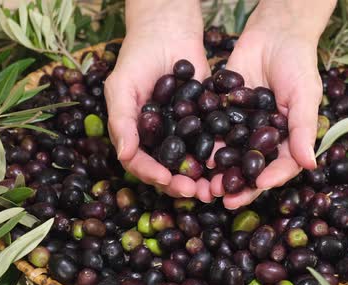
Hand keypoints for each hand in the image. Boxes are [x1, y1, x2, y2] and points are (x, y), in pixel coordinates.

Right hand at [105, 1, 212, 201]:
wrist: (169, 30)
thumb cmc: (138, 57)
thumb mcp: (122, 86)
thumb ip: (121, 120)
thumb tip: (123, 155)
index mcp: (135, 135)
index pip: (140, 163)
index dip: (152, 174)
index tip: (166, 179)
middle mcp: (159, 139)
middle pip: (167, 170)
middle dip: (179, 184)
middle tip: (195, 191)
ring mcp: (183, 133)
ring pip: (191, 163)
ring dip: (201, 178)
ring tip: (213, 188)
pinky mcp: (205, 123)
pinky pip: (210, 144)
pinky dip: (217, 157)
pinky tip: (226, 165)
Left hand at [210, 0, 335, 208]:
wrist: (273, 33)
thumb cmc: (298, 64)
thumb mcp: (305, 95)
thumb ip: (304, 129)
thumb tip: (310, 165)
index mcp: (287, 140)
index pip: (279, 168)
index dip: (268, 181)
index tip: (256, 188)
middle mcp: (262, 139)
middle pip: (250, 168)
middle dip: (237, 184)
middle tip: (222, 198)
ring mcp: (240, 128)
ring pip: (228, 156)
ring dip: (216, 172)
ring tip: (203, 184)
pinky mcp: (221, 113)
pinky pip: (211, 132)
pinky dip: (202, 145)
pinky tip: (190, 155)